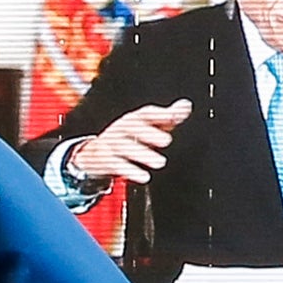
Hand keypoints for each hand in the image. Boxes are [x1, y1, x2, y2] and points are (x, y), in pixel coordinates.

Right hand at [68, 99, 194, 188]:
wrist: (96, 153)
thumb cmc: (128, 138)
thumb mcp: (146, 126)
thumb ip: (167, 117)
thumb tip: (185, 106)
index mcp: (133, 119)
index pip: (145, 113)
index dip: (160, 114)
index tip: (174, 117)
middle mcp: (121, 129)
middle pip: (132, 127)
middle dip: (149, 133)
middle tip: (167, 140)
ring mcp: (111, 144)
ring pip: (124, 146)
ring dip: (142, 154)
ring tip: (160, 162)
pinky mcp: (105, 160)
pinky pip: (115, 164)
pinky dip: (130, 171)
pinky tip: (144, 177)